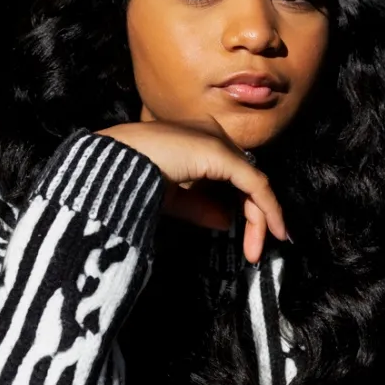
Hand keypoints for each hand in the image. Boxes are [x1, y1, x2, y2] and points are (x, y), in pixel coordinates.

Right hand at [97, 120, 289, 263]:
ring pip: (252, 183)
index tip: (246, 238)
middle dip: (254, 216)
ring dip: (259, 218)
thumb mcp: (170, 198)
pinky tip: (271, 230)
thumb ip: (199, 208)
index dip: (241, 205)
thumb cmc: (129, 180)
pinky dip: (267, 208)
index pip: (230, 174)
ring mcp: (217, 142)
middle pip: (245, 178)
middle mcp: (211, 134)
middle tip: (253, 250)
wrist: (113, 167)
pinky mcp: (222, 154)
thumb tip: (226, 221)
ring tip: (255, 250)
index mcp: (195, 140)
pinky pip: (255, 184)